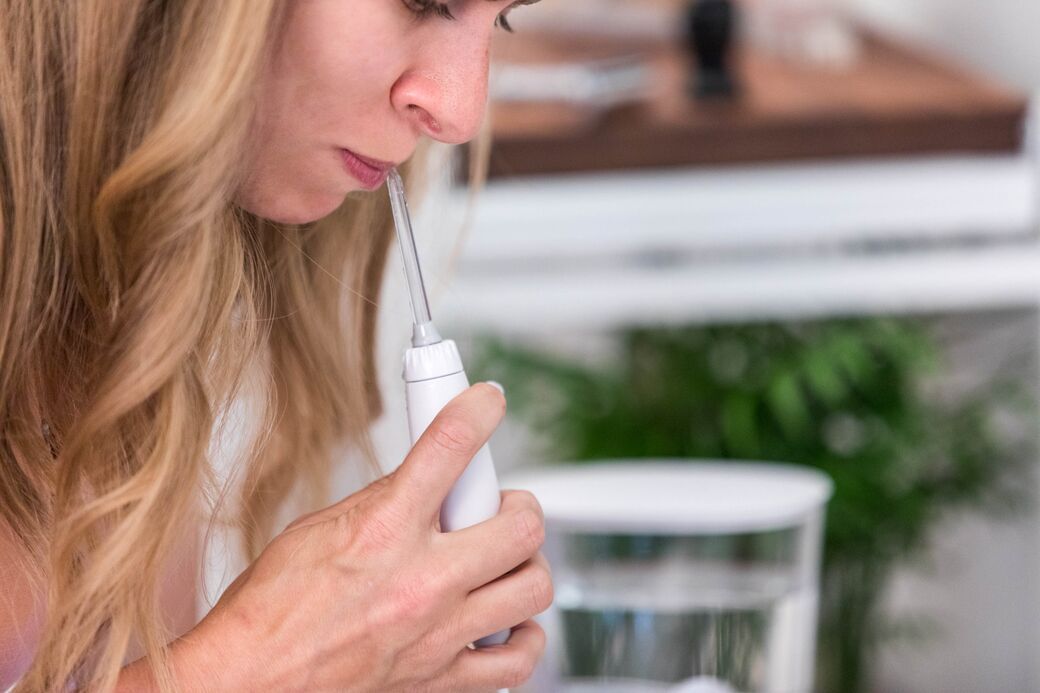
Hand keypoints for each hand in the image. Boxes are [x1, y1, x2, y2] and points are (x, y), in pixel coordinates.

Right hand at [177, 382, 550, 691]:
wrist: (251, 682)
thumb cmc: (271, 612)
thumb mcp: (317, 530)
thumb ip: (381, 502)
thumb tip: (424, 479)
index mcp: (383, 531)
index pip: (449, 448)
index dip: (479, 410)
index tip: (488, 402)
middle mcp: (420, 581)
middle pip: (521, 525)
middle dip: (517, 506)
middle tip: (498, 508)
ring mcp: (438, 634)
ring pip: (533, 587)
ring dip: (525, 566)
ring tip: (500, 563)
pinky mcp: (442, 679)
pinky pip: (518, 660)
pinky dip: (523, 637)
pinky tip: (505, 622)